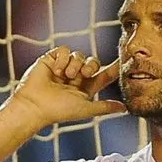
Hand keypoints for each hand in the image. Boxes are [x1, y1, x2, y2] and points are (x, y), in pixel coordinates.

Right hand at [10, 47, 126, 127]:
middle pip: (93, 62)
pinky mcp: (52, 59)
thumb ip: (104, 107)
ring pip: (79, 55)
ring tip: (66, 76)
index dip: (115, 68)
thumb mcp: (85, 108)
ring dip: (75, 64)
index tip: (126, 60)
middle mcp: (76, 76)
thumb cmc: (59, 111)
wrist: (35, 105)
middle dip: (91, 66)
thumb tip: (125, 108)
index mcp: (86, 88)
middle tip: (82, 75)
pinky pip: (65, 50)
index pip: (104, 75)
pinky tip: (56, 70)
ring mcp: (64, 67)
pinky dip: (63, 59)